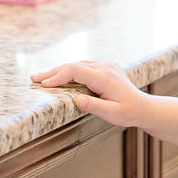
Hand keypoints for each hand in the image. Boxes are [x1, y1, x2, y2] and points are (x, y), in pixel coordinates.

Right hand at [29, 58, 148, 129]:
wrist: (143, 107)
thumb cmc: (128, 112)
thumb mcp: (111, 113)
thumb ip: (93, 106)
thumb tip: (76, 100)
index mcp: (104, 77)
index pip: (75, 70)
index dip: (57, 76)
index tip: (43, 84)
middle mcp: (104, 67)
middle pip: (72, 65)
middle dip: (52, 72)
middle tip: (34, 78)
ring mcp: (105, 65)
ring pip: (77, 64)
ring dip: (59, 70)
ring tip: (43, 78)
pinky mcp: (106, 67)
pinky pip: (84, 66)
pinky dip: (70, 70)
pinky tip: (60, 76)